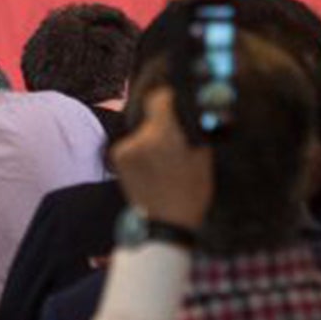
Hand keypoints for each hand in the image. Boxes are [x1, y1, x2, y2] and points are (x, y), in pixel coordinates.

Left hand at [112, 88, 213, 232]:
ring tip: (165, 153)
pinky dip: (141, 146)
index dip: (169, 97)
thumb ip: (195, 130)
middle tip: (175, 129)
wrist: (164, 222)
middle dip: (163, 119)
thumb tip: (194, 108)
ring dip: (152, 134)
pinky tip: (152, 162)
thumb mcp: (203, 159)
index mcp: (165, 137)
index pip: (160, 99)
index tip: (176, 98)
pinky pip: (132, 141)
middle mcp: (141, 139)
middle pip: (150, 113)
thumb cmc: (191, 192)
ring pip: (141, 128)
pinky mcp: (117, 155)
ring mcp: (126, 147)